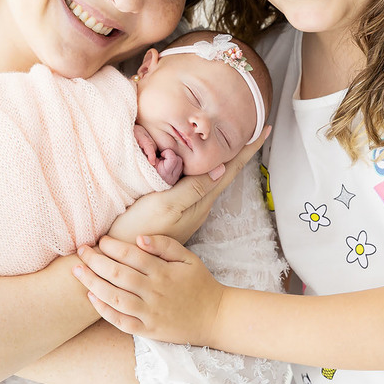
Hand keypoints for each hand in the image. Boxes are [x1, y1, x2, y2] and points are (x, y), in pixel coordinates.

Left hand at [72, 234, 222, 344]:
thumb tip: (139, 237)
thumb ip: (165, 245)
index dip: (112, 246)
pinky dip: (104, 310)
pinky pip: (121, 322)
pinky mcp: (148, 330)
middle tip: (80, 251)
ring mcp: (150, 313)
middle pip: (118, 274)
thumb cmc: (199, 283)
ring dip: (93, 283)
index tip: (99, 240)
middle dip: (95, 261)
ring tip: (77, 272)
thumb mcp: (188, 258)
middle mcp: (154, 292)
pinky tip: (91, 298)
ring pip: (115, 298)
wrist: (215, 317)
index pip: (131, 255)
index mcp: (164, 272)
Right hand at [108, 126, 269, 244]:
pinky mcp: (172, 210)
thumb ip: (193, 187)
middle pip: (223, 171)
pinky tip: (194, 160)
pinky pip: (192, 183)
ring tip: (229, 137)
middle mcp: (199, 205)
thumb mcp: (166, 205)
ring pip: (207, 177)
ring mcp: (186, 209)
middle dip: (237, 150)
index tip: (265, 129)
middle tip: (252, 126)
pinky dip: (199, 167)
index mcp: (201, 201)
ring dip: (219, 158)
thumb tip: (221, 167)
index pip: (230, 169)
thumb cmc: (138, 229)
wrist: (118, 256)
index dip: (248, 149)